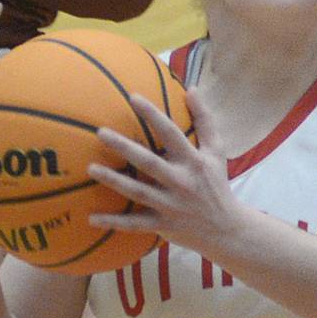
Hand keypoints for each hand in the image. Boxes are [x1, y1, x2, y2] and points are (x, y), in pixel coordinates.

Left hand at [88, 88, 244, 256]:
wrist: (226, 229)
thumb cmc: (216, 183)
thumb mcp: (217, 151)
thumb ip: (205, 120)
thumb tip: (191, 88)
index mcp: (194, 162)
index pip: (171, 133)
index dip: (152, 114)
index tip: (132, 97)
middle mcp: (181, 182)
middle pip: (149, 162)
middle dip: (124, 147)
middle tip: (100, 132)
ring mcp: (170, 206)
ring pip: (137, 192)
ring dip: (113, 181)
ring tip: (90, 168)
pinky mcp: (162, 225)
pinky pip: (134, 224)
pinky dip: (113, 222)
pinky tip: (91, 218)